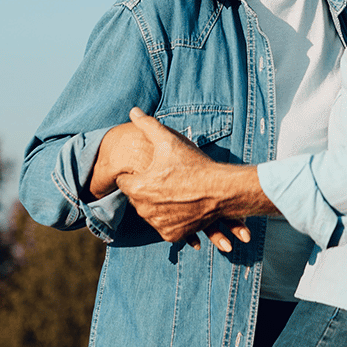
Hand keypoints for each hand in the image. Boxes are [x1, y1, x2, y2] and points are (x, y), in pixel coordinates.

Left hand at [116, 108, 273, 249]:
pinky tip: (179, 205)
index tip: (149, 168)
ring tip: (173, 190)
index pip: (124, 181)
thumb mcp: (169, 140)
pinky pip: (163, 225)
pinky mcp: (172, 235)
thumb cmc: (194, 164)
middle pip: (136, 197)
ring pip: (149, 212)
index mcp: (138, 188)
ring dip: (156, 204)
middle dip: (145, 188)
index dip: (135, 172)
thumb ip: (147, 125)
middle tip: (163, 178)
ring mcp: (159, 224)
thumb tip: (133, 111)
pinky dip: (169, 218)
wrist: (222, 190)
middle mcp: (145, 210)